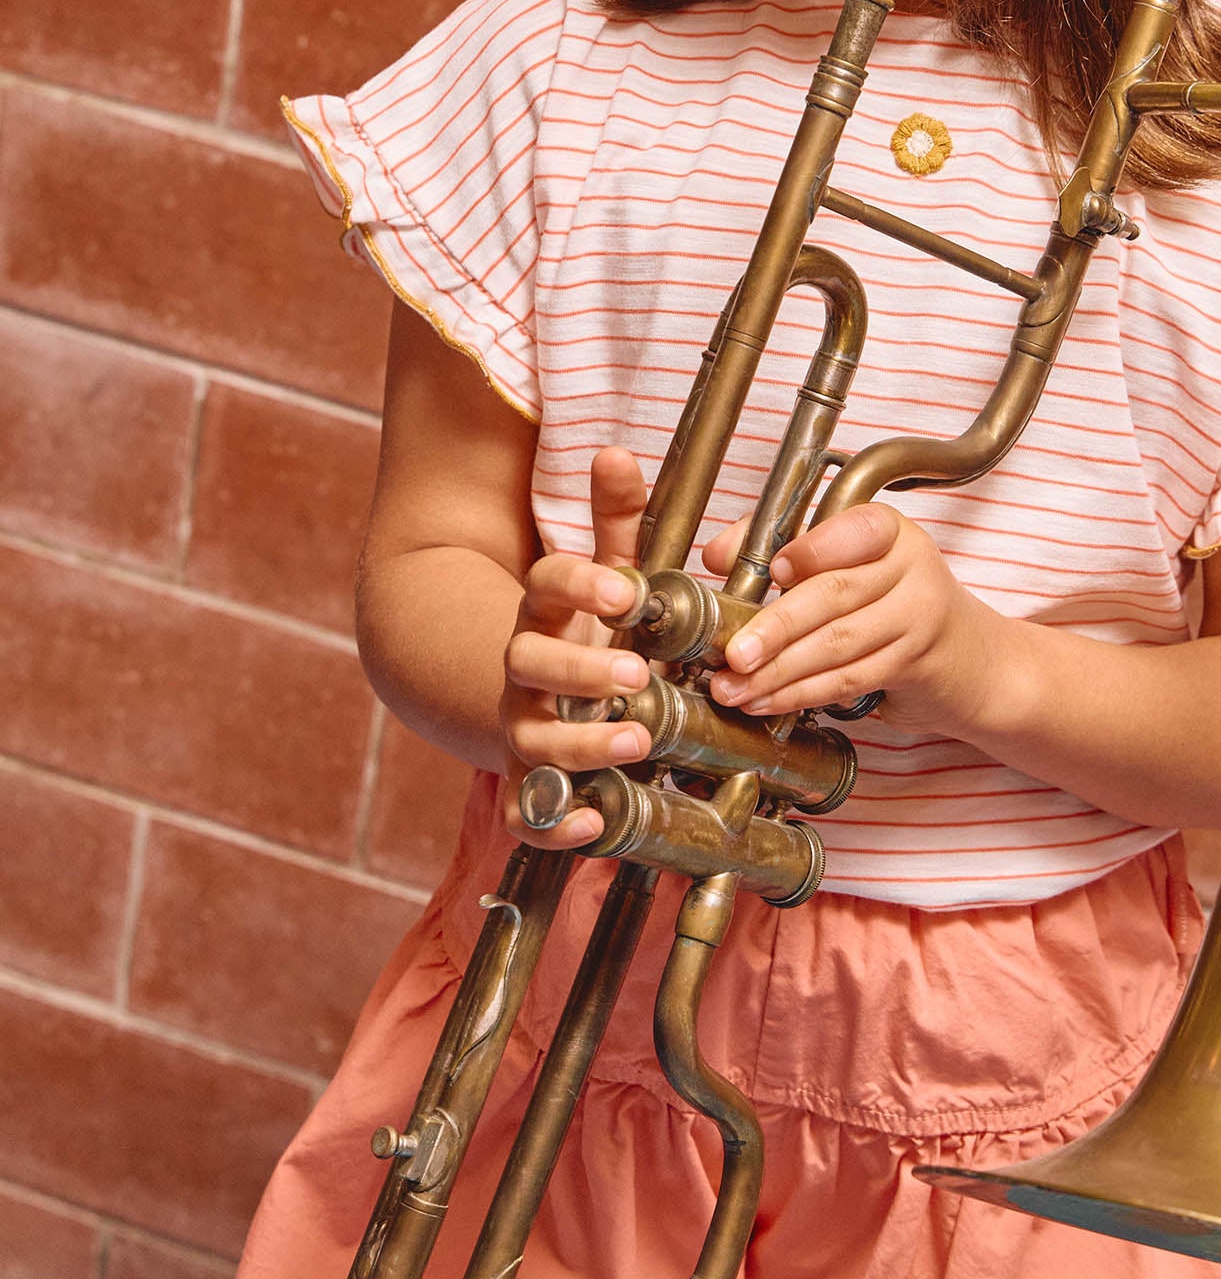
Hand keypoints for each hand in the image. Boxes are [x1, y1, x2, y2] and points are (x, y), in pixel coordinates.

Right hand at [501, 447, 652, 847]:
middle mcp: (524, 670)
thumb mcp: (604, 571)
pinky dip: (558, 826)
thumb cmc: (584, 628)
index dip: (579, 585)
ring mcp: (522, 726)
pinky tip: (598, 828)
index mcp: (544, 612)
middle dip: (581, 669)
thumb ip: (617, 519)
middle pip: (530, 664)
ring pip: (533, 738)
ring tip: (640, 740)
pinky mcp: (530, 780)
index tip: (621, 589)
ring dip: (583, 742)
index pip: (546, 586)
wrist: (522, 692)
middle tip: (636, 671)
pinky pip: (529, 813)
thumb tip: (616, 451)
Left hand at [704, 502, 995, 731]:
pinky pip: (848, 678)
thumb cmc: (894, 603)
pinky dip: (802, 693)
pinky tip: (768, 701)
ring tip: (734, 687)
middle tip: (734, 652)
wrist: (970, 659)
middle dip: (776, 626)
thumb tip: (718, 555)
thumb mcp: (851, 564)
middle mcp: (911, 565)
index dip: (809, 551)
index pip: (849, 531)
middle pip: (835, 592)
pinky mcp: (916, 662)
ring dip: (779, 671)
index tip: (770, 571)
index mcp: (888, 528)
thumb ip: (785, 548)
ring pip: (838, 644)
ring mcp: (919, 615)